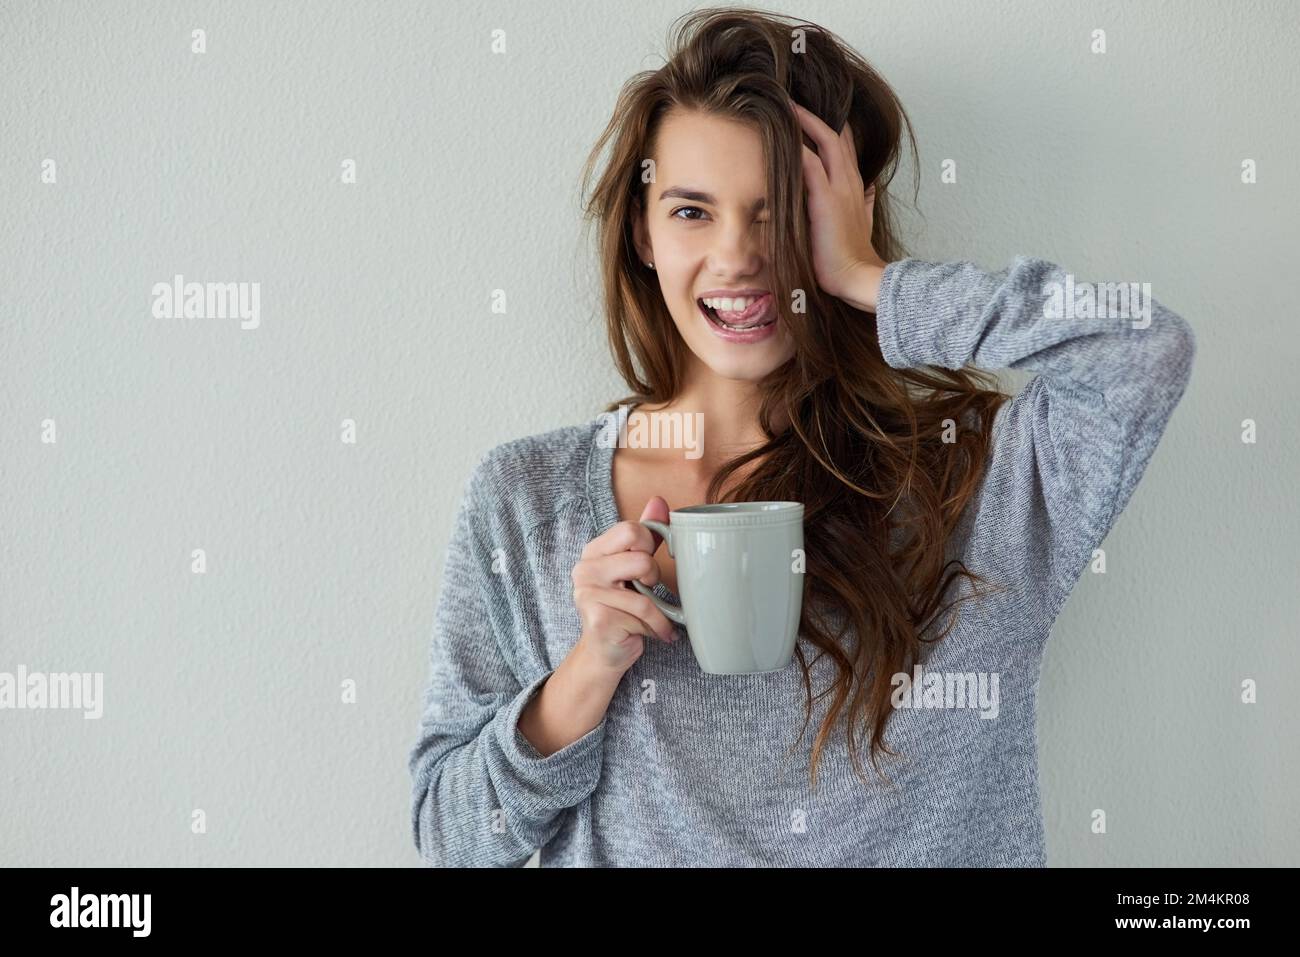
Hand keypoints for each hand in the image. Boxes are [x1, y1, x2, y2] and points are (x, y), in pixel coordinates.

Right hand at [571, 496, 677, 674]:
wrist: (605, 652)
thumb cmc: (622, 609)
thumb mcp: (633, 568)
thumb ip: (645, 535)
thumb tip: (659, 501)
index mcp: (594, 551)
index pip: (632, 530)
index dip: (649, 548)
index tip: (646, 569)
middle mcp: (584, 569)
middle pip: (642, 556)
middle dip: (655, 577)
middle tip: (648, 592)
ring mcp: (587, 593)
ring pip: (645, 584)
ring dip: (659, 607)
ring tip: (655, 616)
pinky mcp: (598, 618)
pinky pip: (644, 612)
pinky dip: (659, 625)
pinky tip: (660, 633)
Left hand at [791, 98, 888, 306]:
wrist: (857, 277)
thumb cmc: (852, 256)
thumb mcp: (861, 223)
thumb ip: (863, 204)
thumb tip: (869, 190)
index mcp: (855, 186)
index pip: (845, 146)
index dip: (831, 126)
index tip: (810, 112)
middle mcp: (850, 181)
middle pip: (837, 135)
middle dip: (816, 114)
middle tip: (792, 97)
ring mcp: (840, 188)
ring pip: (827, 141)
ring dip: (805, 121)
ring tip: (785, 104)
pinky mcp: (826, 200)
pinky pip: (811, 164)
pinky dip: (799, 147)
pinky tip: (785, 133)